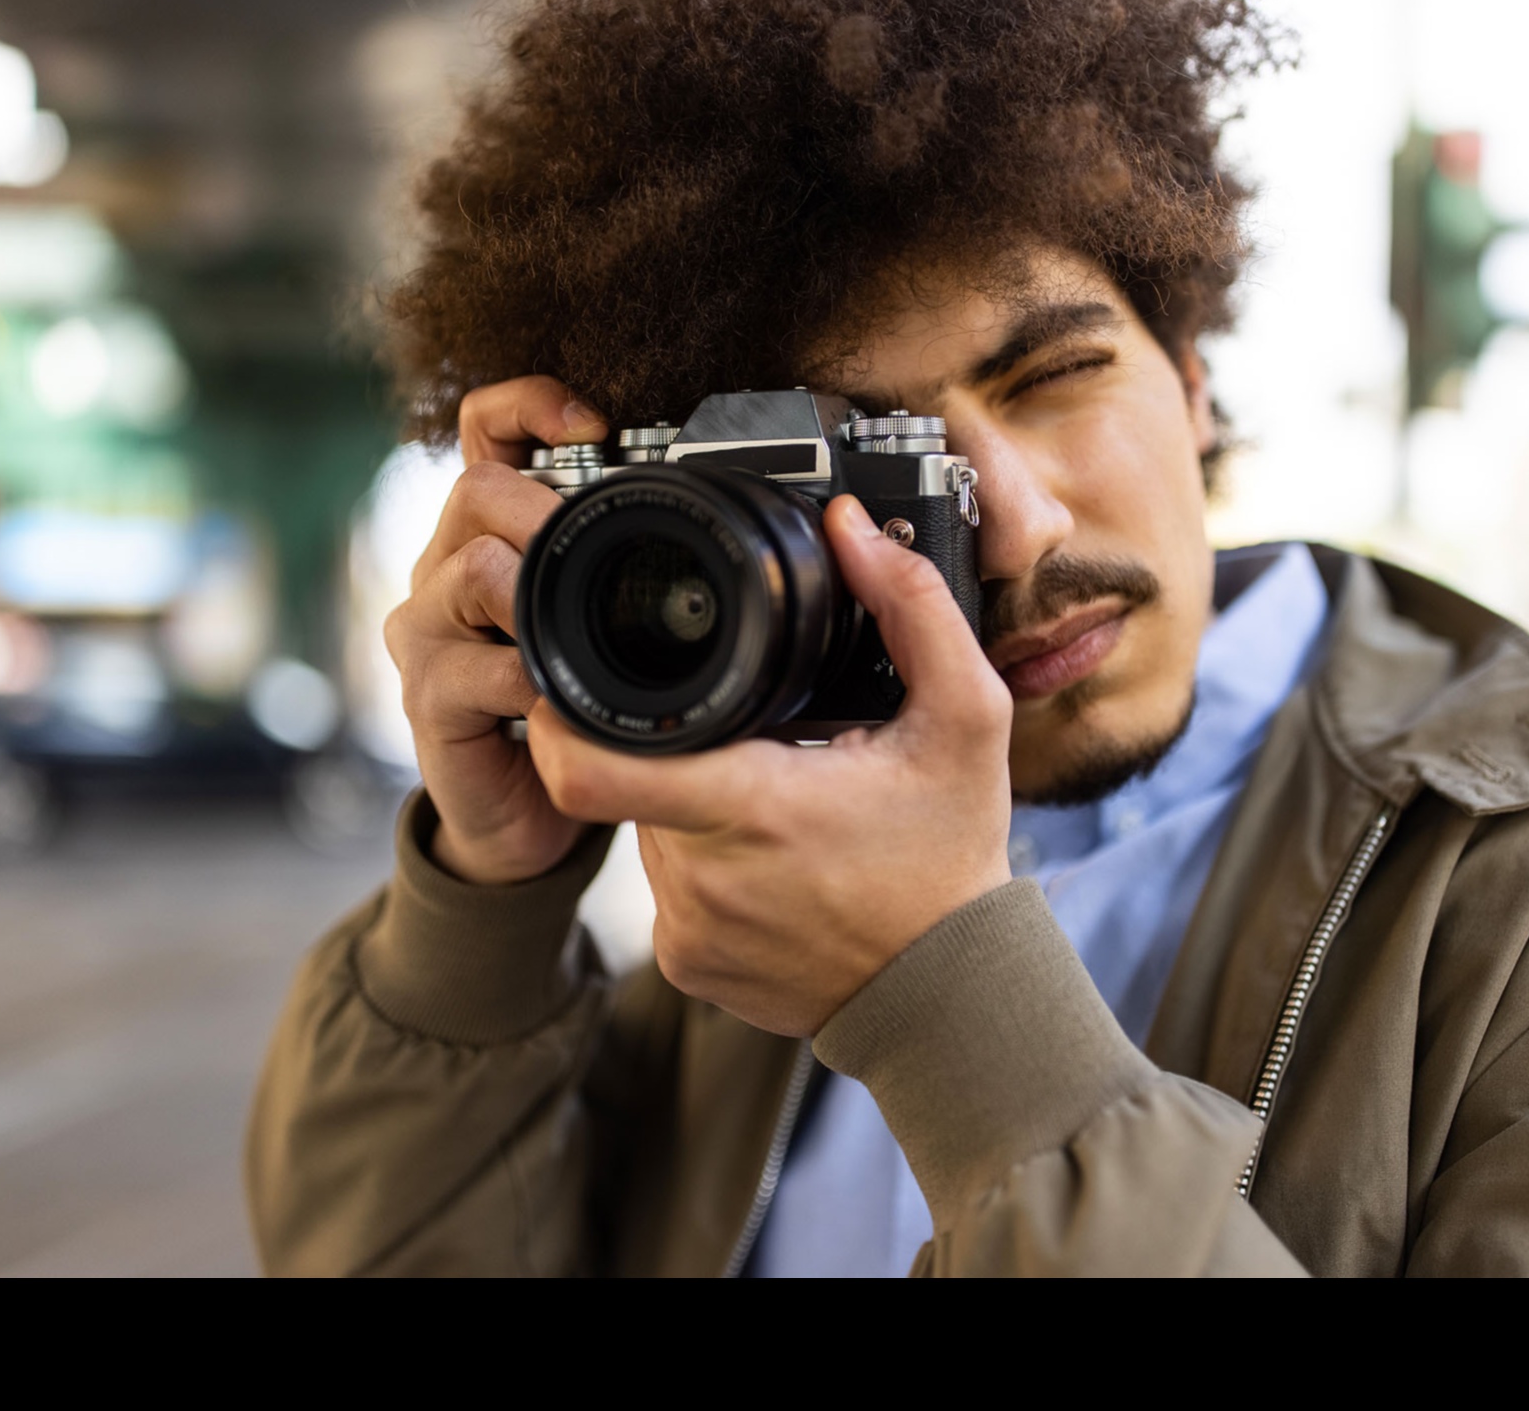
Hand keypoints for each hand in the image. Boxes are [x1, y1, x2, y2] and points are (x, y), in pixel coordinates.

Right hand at [384, 376, 608, 883]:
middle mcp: (443, 569)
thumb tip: (710, 512)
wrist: (524, 815)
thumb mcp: (597, 623)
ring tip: (584, 630)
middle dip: (550, 513)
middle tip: (613, 553)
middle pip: (478, 490)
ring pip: (473, 569)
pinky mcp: (427, 698)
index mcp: (488, 534)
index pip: (484, 431)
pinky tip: (560, 697)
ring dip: (540, 593)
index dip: (529, 405)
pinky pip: (475, 667)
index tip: (594, 424)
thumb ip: (619, 568)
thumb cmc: (566, 708)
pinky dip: (530, 679)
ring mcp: (426, 633)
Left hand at [529, 494, 1014, 1035]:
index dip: (563, 717)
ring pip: (645, 830)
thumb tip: (851, 530)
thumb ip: (911, 609)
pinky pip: (666, 889)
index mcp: (752, 805)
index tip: (578, 681)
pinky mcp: (686, 966)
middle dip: (673, 747)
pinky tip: (772, 865)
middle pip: (628, 777)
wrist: (952, 998)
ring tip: (774, 803)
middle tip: (751, 741)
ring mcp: (687, 929)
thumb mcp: (965, 718)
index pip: (589, 765)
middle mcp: (701, 875)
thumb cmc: (954, 859)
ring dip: (688, 803)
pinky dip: (703, 866)